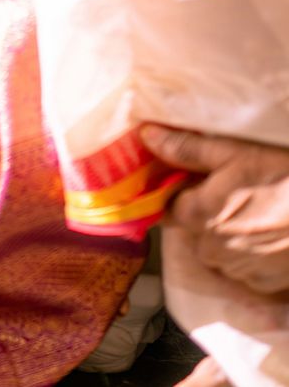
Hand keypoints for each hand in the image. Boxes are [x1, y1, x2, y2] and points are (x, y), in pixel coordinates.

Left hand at [142, 124, 288, 295]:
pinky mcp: (266, 284)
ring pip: (218, 251)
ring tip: (254, 207)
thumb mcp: (234, 151)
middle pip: (194, 231)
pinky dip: (250, 252)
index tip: (190, 180)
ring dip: (227, 234)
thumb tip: (146, 136)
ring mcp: (242, 270)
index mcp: (201, 217)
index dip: (177, 193)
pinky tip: (268, 229)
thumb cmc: (283, 175)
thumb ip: (186, 148)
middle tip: (231, 189)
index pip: (168, 209)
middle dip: (205, 212)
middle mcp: (216, 250)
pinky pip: (244, 268)